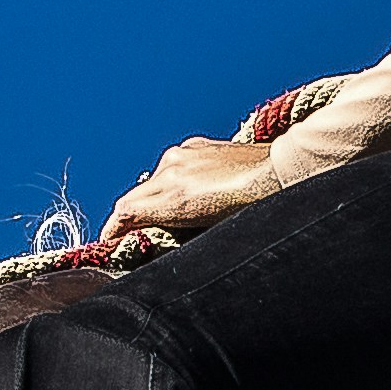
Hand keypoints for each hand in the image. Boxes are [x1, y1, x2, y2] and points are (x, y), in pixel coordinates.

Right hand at [106, 132, 284, 239]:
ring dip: (149, 200)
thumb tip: (144, 234)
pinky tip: (185, 193)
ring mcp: (185, 154)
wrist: (281, 173)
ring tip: (158, 219)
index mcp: (173, 195)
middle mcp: (172, 169)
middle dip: (126, 219)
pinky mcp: (198, 146)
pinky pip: (172, 166)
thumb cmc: (253, 208)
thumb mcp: (207, 228)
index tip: (109, 243)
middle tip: (126, 237)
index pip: (125, 212)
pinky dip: (169, 182)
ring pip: (152, 181)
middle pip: (132, 197)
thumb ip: (169, 227)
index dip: (113, 231)